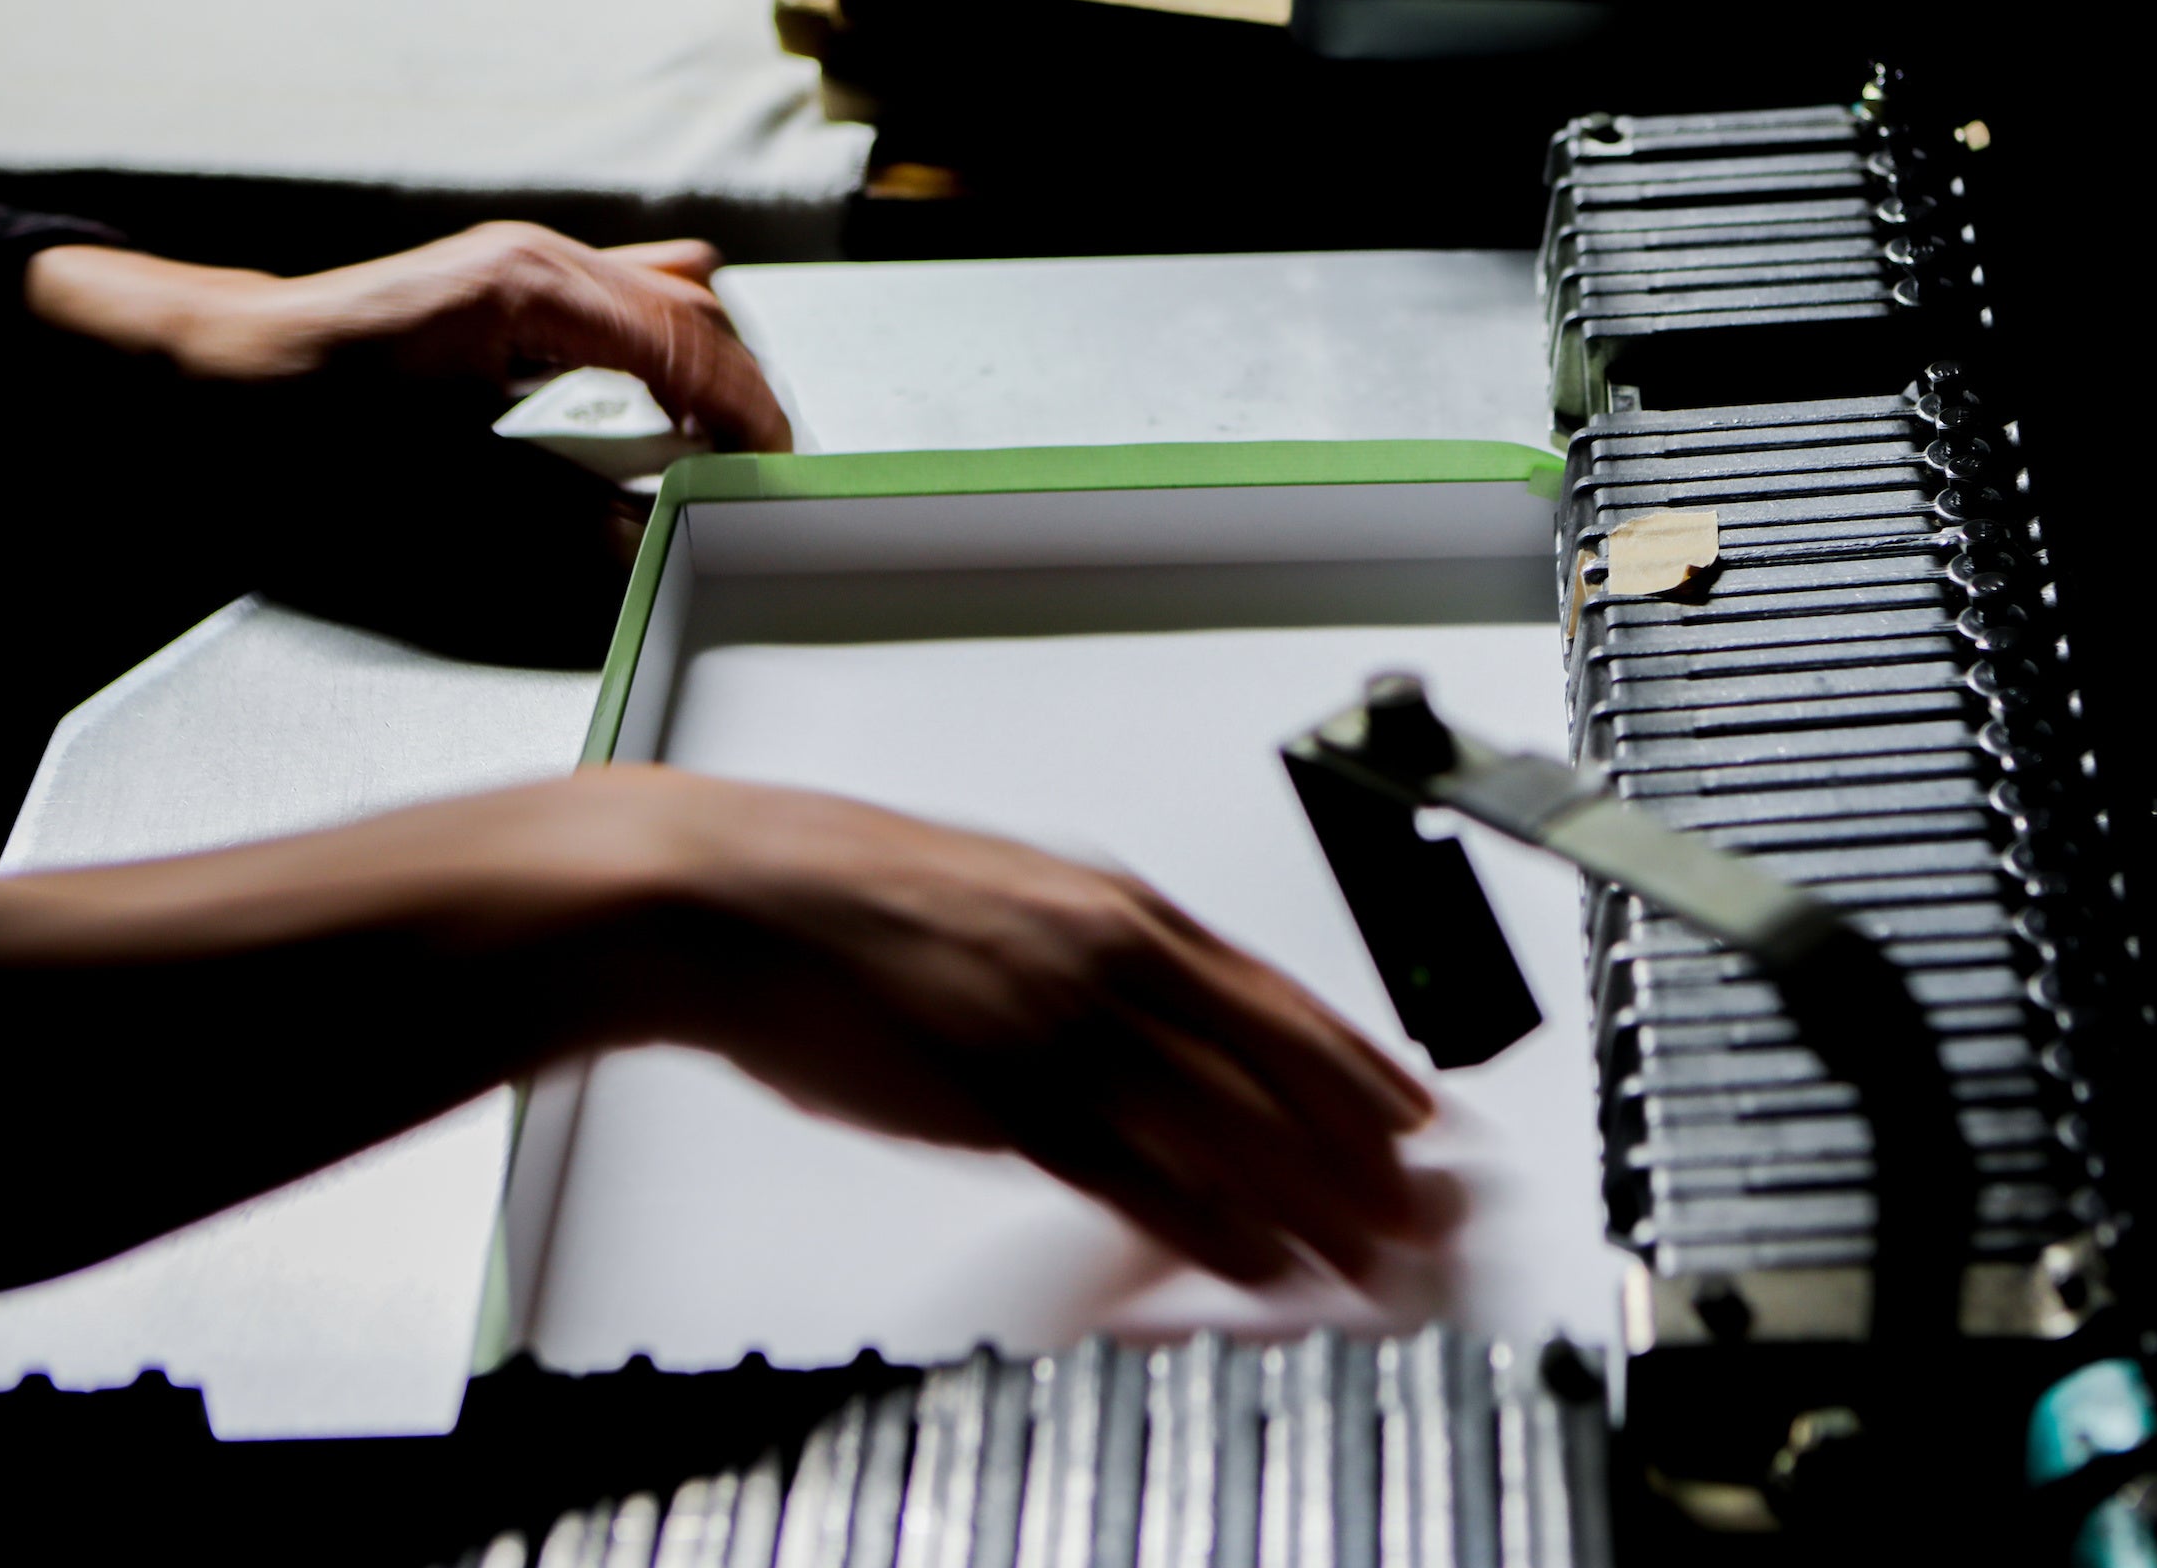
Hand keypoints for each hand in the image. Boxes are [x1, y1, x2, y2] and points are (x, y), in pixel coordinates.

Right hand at [0, 768, 1435, 1292]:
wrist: (725, 894)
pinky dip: (1206, 1225)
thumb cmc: (846, 894)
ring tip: (1375, 1257)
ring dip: (1311, 1200)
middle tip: (1431, 1207)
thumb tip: (1160, 1009)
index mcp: (1118, 906)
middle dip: (1365, 1148)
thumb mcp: (1005, 899)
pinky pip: (1131, 1176)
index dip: (1360, 1064)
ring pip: (1224, 1127)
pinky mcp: (997, 1094)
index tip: (1419, 1114)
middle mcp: (1110, 958)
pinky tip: (1254, 1262)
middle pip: (1278, 1066)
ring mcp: (1060, 1026)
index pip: (1281, 994)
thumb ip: (1094, 960)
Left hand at [24, 223, 790, 451]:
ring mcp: (525, 260)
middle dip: (736, 391)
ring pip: (666, 295)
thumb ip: (551, 514)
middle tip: (754, 468)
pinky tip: (658, 400)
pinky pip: (622, 296)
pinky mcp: (511, 281)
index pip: (682, 340)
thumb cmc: (297, 417)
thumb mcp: (427, 483)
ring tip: (711, 442)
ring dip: (702, 365)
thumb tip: (643, 543)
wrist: (208, 368)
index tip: (778, 465)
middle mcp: (538, 258)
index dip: (744, 408)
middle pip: (690, 310)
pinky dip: (660, 346)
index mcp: (526, 290)